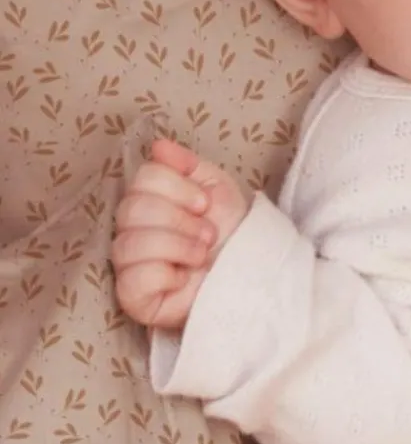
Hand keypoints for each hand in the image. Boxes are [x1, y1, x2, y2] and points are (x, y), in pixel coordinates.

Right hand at [113, 138, 249, 330]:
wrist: (249, 270)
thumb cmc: (229, 228)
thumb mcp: (216, 187)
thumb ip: (187, 164)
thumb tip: (159, 146)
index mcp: (147, 199)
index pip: (143, 178)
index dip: (177, 187)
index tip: (204, 203)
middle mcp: (130, 229)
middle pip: (134, 209)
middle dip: (181, 220)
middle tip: (207, 232)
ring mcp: (128, 264)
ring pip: (132, 243)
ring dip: (179, 246)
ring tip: (202, 253)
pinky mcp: (132, 297)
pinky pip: (135, 279)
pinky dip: (167, 276)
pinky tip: (184, 278)